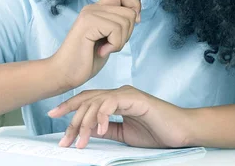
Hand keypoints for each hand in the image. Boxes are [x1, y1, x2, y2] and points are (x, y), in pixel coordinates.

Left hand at [47, 85, 187, 148]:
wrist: (181, 131)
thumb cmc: (158, 131)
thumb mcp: (125, 134)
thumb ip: (108, 129)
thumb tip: (89, 131)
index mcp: (115, 100)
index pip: (87, 100)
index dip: (69, 106)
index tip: (53, 115)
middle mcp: (118, 93)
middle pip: (87, 101)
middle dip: (72, 119)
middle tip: (65, 139)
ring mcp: (126, 94)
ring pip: (96, 102)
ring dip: (85, 122)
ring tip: (81, 140)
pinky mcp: (135, 98)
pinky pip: (112, 103)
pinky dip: (103, 115)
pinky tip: (100, 129)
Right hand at [50, 0, 140, 89]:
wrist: (65, 72)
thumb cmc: (86, 59)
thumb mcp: (108, 38)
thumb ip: (118, 24)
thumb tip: (136, 15)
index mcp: (97, 9)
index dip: (133, 5)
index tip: (132, 23)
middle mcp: (93, 7)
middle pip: (129, 11)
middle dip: (128, 33)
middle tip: (111, 44)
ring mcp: (90, 14)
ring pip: (125, 21)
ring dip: (120, 41)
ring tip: (104, 48)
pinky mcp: (88, 23)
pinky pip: (116, 30)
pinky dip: (114, 45)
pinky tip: (101, 51)